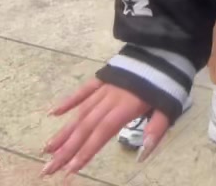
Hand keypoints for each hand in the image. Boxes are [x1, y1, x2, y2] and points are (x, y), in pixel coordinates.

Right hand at [42, 78, 170, 175]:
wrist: (165, 46)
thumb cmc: (167, 81)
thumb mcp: (169, 106)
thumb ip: (156, 130)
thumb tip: (142, 155)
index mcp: (126, 106)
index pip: (102, 132)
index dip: (86, 150)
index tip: (70, 169)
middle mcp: (111, 97)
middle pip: (85, 126)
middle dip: (66, 149)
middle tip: (48, 169)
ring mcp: (104, 86)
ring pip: (81, 111)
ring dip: (63, 131)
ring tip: (47, 149)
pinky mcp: (103, 77)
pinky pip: (83, 90)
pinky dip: (68, 101)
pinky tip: (53, 113)